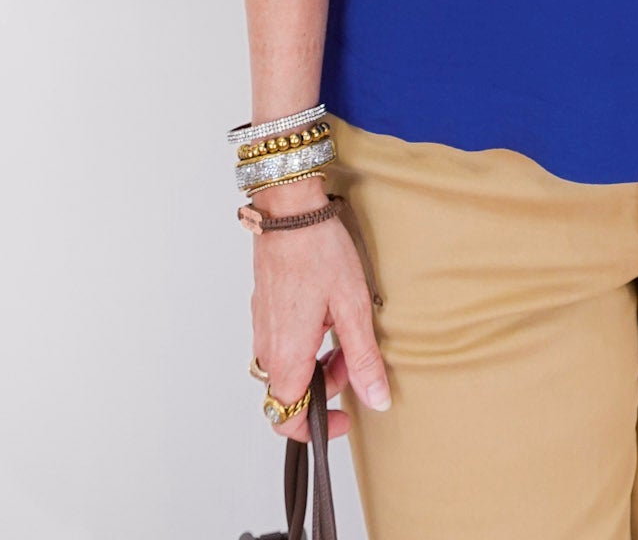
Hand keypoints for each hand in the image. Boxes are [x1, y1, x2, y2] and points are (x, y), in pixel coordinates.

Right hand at [251, 206, 390, 441]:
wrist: (288, 209)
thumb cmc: (318, 251)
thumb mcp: (352, 307)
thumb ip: (363, 358)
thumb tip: (376, 399)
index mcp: (287, 354)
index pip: (285, 417)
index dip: (314, 427)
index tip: (343, 417)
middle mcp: (267, 346)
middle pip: (291, 391)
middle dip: (326, 383)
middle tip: (353, 357)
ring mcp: (261, 326)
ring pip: (287, 366)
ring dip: (317, 361)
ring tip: (342, 327)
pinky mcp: (263, 308)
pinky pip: (281, 342)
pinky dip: (305, 341)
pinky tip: (326, 311)